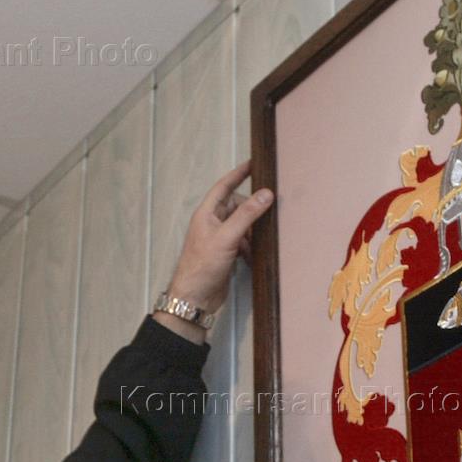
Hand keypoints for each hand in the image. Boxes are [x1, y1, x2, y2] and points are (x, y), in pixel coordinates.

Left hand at [154, 160, 273, 342]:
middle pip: (238, 207)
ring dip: (252, 233)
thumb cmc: (202, 266)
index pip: (224, 186)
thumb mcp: (227, 237)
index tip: (253, 163)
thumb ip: (247, 214)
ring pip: (243, 226)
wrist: (195, 298)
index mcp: (207, 213)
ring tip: (258, 243)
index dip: (238, 174)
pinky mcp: (226, 254)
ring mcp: (219, 239)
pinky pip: (243, 243)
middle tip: (266, 218)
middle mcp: (212, 223)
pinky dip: (250, 248)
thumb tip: (266, 194)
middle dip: (252, 213)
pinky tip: (252, 257)